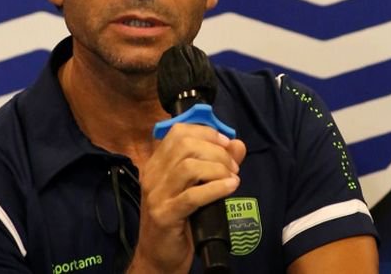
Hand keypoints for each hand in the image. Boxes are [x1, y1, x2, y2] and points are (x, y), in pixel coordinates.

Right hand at [127, 124, 246, 273]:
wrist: (159, 258)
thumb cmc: (179, 221)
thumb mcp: (196, 188)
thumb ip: (216, 163)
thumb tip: (237, 144)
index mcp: (156, 164)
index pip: (178, 132)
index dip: (206, 132)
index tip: (226, 143)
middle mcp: (152, 175)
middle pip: (185, 145)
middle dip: (215, 151)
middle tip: (232, 166)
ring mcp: (156, 195)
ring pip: (189, 167)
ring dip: (217, 169)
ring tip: (232, 178)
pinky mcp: (165, 216)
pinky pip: (193, 196)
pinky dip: (216, 188)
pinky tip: (230, 188)